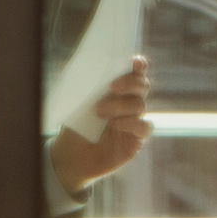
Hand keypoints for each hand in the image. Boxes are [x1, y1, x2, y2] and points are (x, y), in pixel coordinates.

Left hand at [50, 56, 154, 197]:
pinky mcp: (137, 139)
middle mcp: (130, 103)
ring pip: (139, 105)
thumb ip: (91, 87)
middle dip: (130, 83)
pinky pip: (145, 127)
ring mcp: (135, 121)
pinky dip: (132, 123)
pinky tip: (116, 125)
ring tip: (100, 112)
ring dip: (120, 106)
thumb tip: (96, 69)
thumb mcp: (80, 103)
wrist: (72, 155)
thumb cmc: (75, 126)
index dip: (139, 65)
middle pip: (143, 86)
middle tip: (112, 87)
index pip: (135, 72)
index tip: (135, 61)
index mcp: (119, 89)